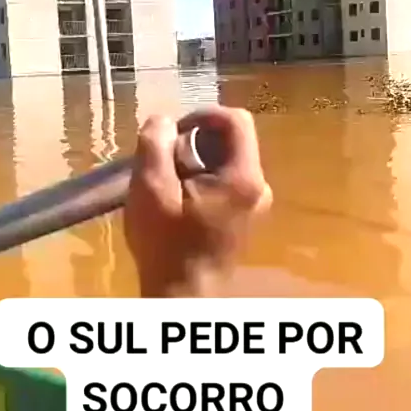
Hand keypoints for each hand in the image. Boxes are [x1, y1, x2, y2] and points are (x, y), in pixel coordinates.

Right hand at [124, 106, 271, 297]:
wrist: (183, 296)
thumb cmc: (166, 244)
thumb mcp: (150, 187)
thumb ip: (155, 144)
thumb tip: (164, 120)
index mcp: (245, 177)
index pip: (236, 120)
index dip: (202, 115)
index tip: (173, 132)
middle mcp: (259, 186)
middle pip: (231, 139)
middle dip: (195, 141)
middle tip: (165, 161)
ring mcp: (254, 203)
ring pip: (226, 159)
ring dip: (195, 160)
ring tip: (168, 182)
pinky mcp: (244, 215)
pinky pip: (225, 179)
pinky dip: (202, 178)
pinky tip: (178, 199)